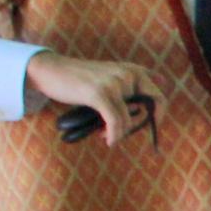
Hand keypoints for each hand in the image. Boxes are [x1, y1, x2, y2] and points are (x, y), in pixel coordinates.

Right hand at [23, 55, 148, 131]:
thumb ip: (132, 82)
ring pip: (128, 120)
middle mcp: (128, 74)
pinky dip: (113, 135)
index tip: (147, 128)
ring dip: (118, 133)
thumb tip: (158, 88)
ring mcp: (114, 83)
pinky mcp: (100, 93)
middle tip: (121, 133)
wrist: (51, 70)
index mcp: (133, 70)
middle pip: (149, 110)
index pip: (159, 97)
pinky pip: (115, 122)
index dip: (158, 116)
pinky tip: (107, 140)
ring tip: (104, 134)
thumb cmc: (80, 79)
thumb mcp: (110, 77)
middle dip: (137, 126)